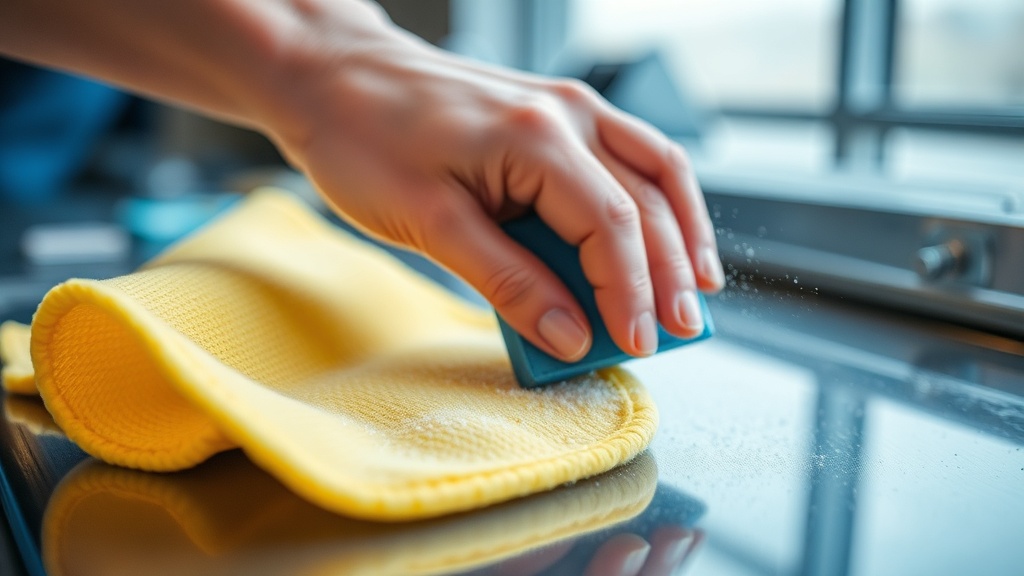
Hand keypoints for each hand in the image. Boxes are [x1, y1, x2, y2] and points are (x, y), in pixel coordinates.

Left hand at [259, 4, 724, 361]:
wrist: (334, 75)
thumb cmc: (364, 140)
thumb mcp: (428, 223)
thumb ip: (507, 280)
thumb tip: (570, 335)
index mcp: (537, 140)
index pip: (612, 228)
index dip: (630, 293)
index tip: (637, 345)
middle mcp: (567, 114)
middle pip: (646, 201)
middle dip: (669, 273)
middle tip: (681, 333)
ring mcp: (566, 106)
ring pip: (653, 169)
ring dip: (682, 230)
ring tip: (698, 286)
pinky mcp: (555, 112)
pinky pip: (628, 152)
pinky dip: (654, 197)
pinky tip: (663, 229)